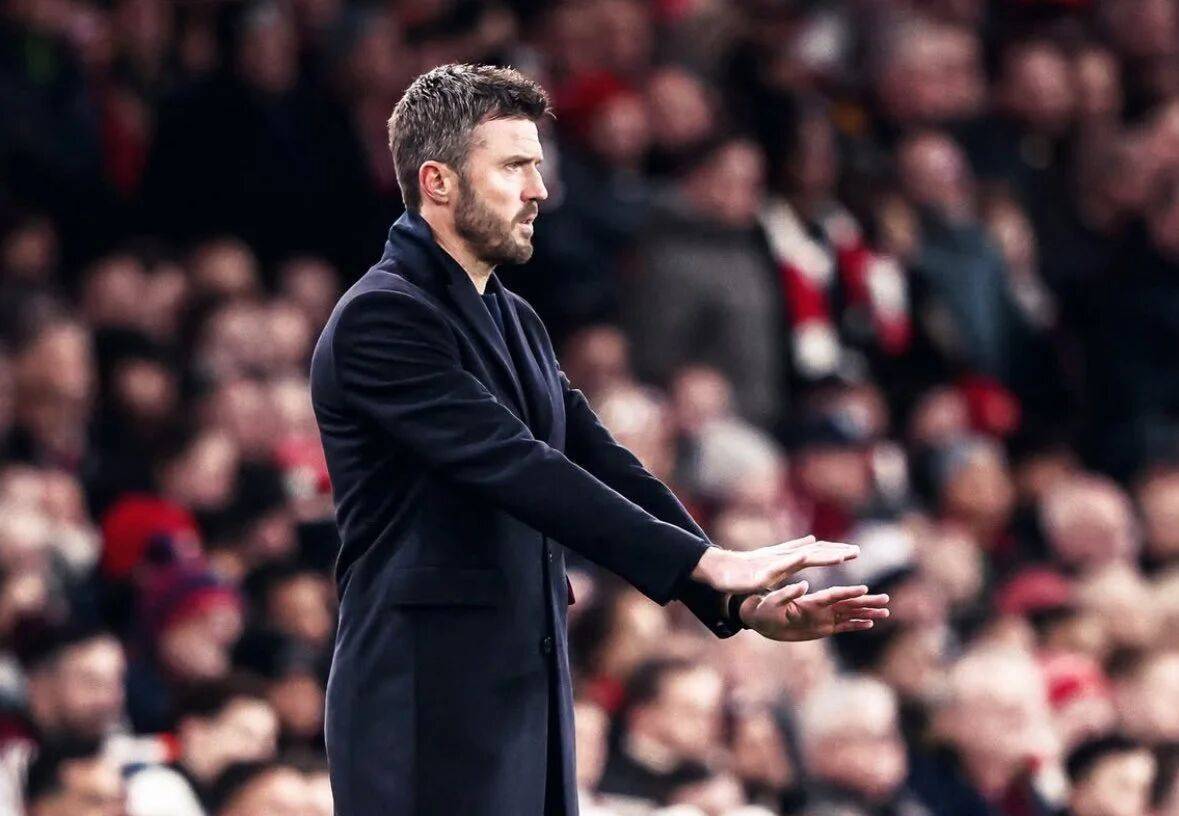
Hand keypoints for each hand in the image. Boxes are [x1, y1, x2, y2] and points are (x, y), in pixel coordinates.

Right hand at [690, 535, 858, 593]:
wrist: (720, 568)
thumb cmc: (746, 566)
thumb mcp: (774, 559)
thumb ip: (793, 549)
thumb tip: (812, 539)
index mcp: (788, 557)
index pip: (817, 552)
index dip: (835, 551)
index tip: (854, 552)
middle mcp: (784, 556)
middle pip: (814, 552)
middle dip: (836, 552)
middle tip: (856, 551)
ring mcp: (774, 563)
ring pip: (803, 557)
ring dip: (823, 556)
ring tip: (841, 557)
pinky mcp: (762, 573)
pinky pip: (781, 567)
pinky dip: (795, 561)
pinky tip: (806, 558)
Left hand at [739, 582, 889, 641]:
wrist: (761, 618)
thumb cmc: (764, 608)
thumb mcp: (774, 602)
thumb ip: (788, 595)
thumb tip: (803, 585)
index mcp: (809, 600)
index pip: (833, 595)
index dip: (848, 593)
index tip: (864, 590)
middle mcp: (820, 607)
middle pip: (847, 603)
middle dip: (866, 602)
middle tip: (886, 600)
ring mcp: (823, 616)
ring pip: (850, 614)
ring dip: (867, 612)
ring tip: (885, 612)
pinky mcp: (823, 627)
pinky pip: (843, 625)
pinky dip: (856, 624)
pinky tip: (870, 623)